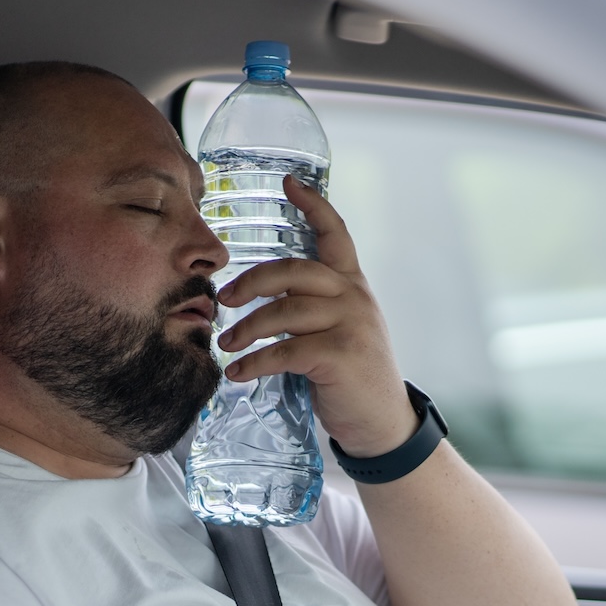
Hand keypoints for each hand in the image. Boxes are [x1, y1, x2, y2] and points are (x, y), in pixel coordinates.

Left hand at [216, 177, 417, 458]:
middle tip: (223, 297)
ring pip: (284, 312)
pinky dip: (255, 362)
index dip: (313, 205)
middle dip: (251, 281)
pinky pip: (286, 351)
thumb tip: (259, 297)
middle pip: (294, 270)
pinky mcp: (340, 356)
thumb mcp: (340, 328)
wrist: (382, 422)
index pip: (336, 234)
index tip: (288, 183)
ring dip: (246, 329)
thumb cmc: (351, 374)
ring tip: (225, 344)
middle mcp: (354, 297)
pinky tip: (238, 373)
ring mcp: (350, 325)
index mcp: (352, 285)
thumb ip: (312, 306)